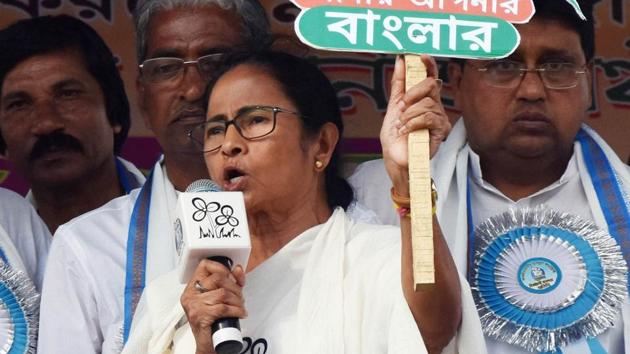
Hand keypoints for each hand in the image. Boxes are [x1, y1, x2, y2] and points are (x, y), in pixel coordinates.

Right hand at [180, 259, 245, 353]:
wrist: (208, 344)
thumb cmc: (213, 322)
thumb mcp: (221, 298)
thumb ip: (230, 282)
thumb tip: (238, 269)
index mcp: (192, 288)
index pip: (204, 265)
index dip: (221, 268)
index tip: (231, 276)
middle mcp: (190, 295)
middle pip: (217, 279)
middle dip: (235, 287)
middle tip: (240, 297)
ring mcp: (194, 306)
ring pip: (222, 293)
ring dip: (237, 300)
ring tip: (240, 306)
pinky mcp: (200, 316)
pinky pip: (223, 307)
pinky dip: (236, 310)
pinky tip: (240, 313)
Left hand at [381, 55, 450, 194]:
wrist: (394, 157)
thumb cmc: (394, 135)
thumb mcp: (393, 106)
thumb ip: (399, 84)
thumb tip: (401, 60)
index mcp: (424, 98)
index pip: (431, 76)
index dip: (427, 64)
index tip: (419, 56)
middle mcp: (435, 106)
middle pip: (431, 85)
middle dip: (412, 94)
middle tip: (401, 107)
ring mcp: (440, 118)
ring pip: (427, 103)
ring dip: (409, 114)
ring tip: (403, 125)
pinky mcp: (441, 130)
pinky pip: (429, 116)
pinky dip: (414, 123)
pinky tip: (408, 131)